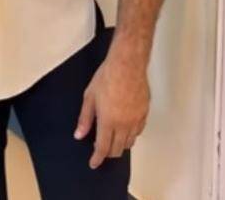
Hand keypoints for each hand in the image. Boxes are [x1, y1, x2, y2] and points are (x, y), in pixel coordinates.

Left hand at [74, 53, 149, 168]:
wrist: (127, 63)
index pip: (103, 148)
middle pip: (117, 149)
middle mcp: (123, 124)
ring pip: (130, 141)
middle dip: (108, 152)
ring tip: (114, 137)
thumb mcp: (90, 96)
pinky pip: (139, 130)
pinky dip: (132, 133)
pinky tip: (127, 128)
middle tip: (101, 148)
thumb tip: (79, 134)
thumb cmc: (108, 76)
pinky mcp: (145, 111)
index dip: (97, 158)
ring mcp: (136, 119)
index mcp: (108, 121)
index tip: (94, 163)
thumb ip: (85, 118)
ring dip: (121, 144)